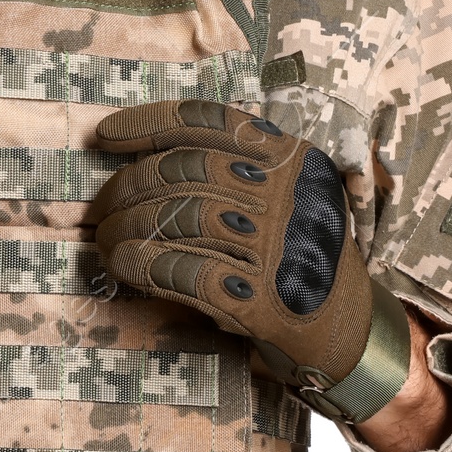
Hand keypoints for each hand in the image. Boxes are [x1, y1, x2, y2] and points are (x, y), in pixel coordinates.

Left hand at [90, 99, 410, 424]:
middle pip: (184, 170)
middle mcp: (287, 192)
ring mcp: (278, 244)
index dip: (148, 123)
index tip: (106, 135)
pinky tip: (124, 266)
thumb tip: (138, 160)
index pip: (207, 122)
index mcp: (290, 156)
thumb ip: (233, 168)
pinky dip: (146, 265)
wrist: (351, 329)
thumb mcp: (284, 193)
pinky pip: (187, 271)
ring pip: (180, 217)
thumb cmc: (299, 252)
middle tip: (100, 210)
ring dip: (128, 228)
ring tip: (106, 241)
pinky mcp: (265, 298)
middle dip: (127, 187)